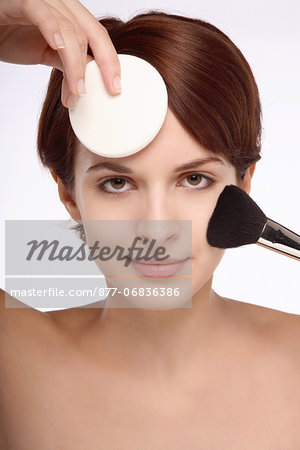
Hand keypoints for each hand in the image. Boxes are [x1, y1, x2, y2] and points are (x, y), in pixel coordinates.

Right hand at [0, 0, 121, 106]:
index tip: (116, 87)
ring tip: (76, 91)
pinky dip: (52, 29)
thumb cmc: (9, 35)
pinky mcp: (22, 0)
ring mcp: (42, 2)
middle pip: (91, 32)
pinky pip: (41, 12)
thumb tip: (87, 81)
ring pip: (70, 29)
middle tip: (108, 89)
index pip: (98, 36)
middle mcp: (60, 5)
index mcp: (68, 15)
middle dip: (103, 63)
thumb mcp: (44, 52)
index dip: (111, 61)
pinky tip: (59, 47)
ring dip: (76, 65)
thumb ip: (67, 62)